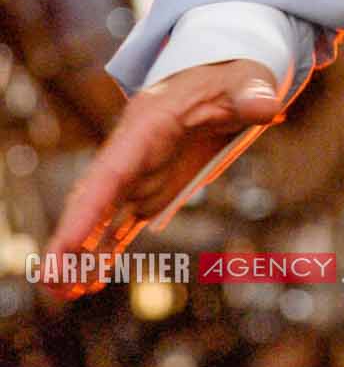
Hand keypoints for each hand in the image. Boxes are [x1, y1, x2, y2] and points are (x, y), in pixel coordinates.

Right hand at [42, 58, 284, 295]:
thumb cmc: (230, 74)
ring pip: (101, 216)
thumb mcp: (244, 78)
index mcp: (149, 124)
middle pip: (95, 197)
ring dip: (82, 252)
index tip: (66, 241)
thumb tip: (268, 106)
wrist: (223, 74)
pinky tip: (89, 282)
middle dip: (71, 238)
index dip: (88, 207)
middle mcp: (134, 152)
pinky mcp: (153, 189)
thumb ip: (251, 94)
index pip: (113, 169)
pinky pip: (121, 224)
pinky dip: (105, 252)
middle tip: (52, 280)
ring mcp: (141, 174)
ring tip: (63, 292)